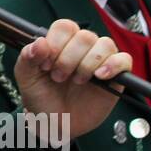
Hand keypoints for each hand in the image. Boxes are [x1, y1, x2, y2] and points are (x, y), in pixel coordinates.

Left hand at [14, 19, 132, 139]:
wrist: (54, 124)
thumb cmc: (41, 98)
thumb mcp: (27, 78)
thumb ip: (28, 57)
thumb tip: (40, 42)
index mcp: (61, 43)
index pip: (65, 27)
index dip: (56, 43)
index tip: (46, 64)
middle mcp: (81, 49)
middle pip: (85, 36)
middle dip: (68, 58)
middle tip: (58, 77)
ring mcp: (99, 61)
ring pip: (105, 44)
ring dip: (88, 63)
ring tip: (77, 81)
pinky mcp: (115, 77)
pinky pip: (124, 60)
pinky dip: (113, 65)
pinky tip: (99, 76)